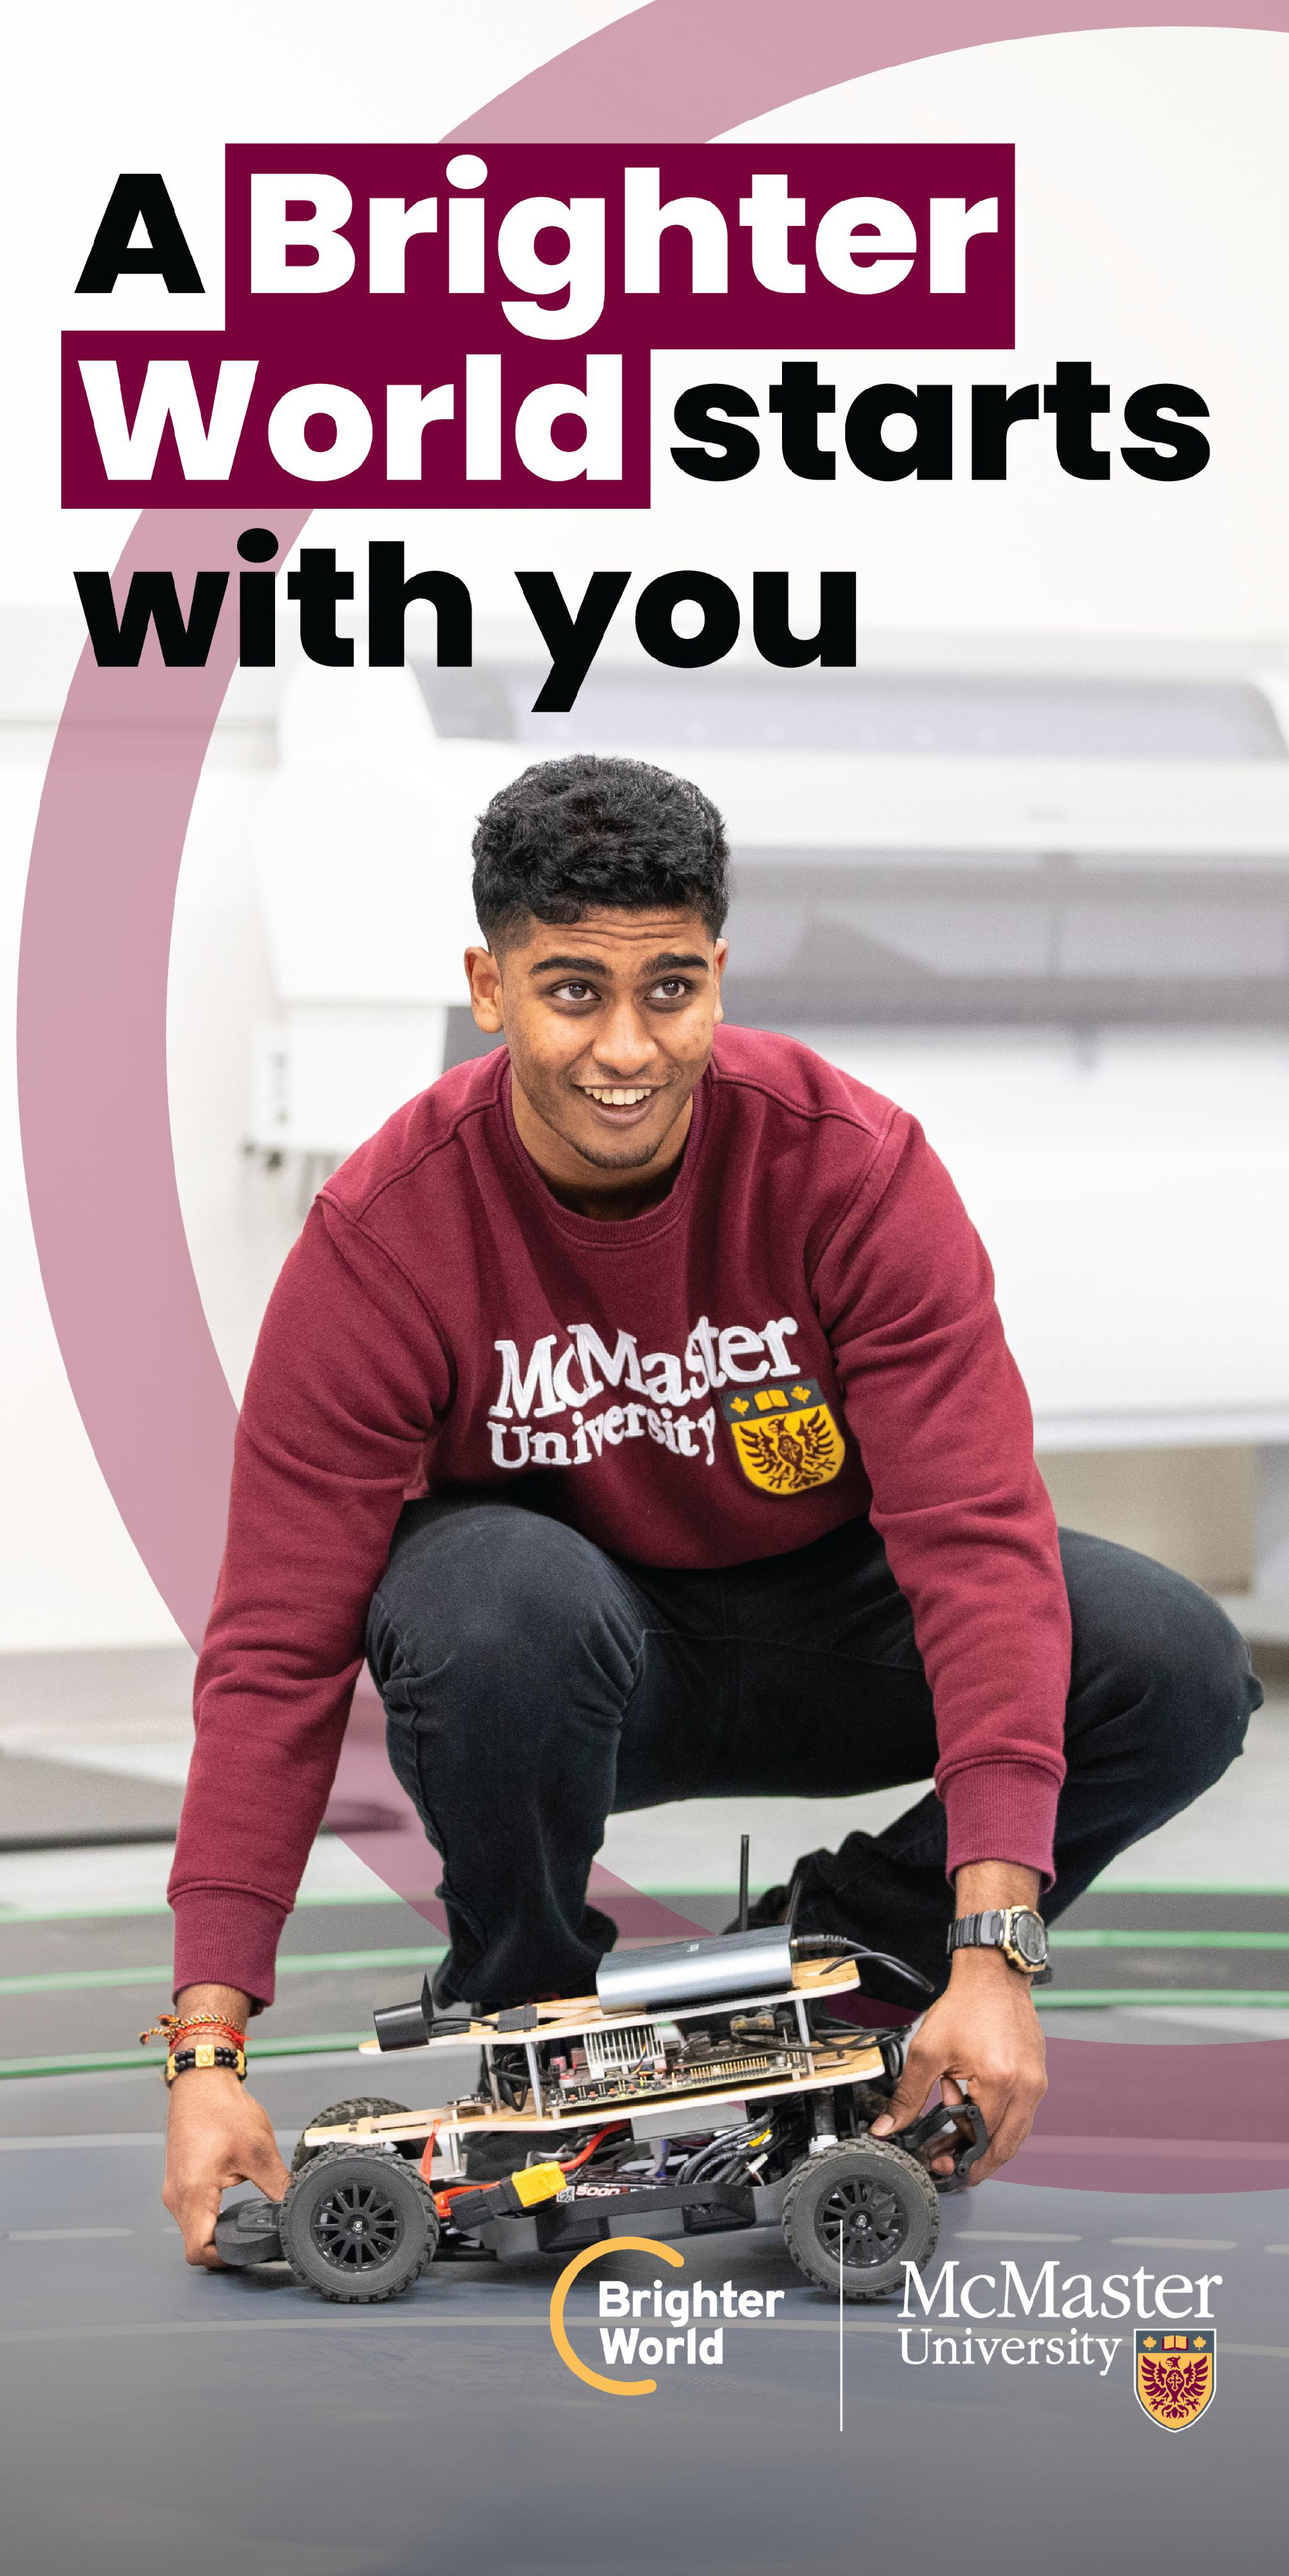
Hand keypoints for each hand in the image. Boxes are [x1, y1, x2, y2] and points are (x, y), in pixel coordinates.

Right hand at [163, 2067, 291, 2267]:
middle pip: (195, 2243)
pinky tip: (230, 2204)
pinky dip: (210, 2215)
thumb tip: (295, 2207)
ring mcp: (174, 2189)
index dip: (224, 2259)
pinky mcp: (178, 2181)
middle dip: (224, 2246)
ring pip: (193, 2228)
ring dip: (216, 2229)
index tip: (248, 2251)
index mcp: (193, 2192)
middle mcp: (176, 2196)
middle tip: (253, 2238)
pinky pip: (191, 2212)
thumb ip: (277, 2185)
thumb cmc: (222, 2109)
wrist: (201, 2082)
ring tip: (244, 2220)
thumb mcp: (259, 2150)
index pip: (198, 2251)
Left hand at [871, 1950, 1046, 2184]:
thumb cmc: (966, 2005)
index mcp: (1000, 2081)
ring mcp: (1036, 2083)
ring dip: (986, 2143)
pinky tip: (972, 2110)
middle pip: (1005, 2146)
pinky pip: (1021, 2114)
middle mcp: (1026, 2087)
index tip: (939, 2164)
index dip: (958, 2157)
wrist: (993, 1976)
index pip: (982, 2139)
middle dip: (975, 2162)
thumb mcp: (928, 2051)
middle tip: (949, 2164)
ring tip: (956, 2137)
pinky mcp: (1037, 2077)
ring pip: (1016, 2134)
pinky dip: (998, 2121)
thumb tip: (889, 2126)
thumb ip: (908, 2095)